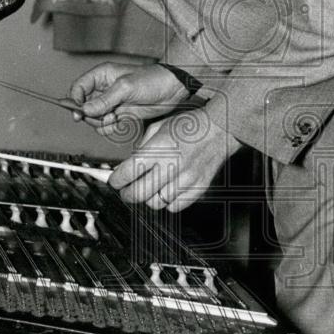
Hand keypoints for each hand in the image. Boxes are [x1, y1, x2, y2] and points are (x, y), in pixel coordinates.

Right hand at [69, 63, 188, 133]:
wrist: (173, 90)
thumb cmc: (152, 79)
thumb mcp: (126, 87)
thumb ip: (104, 100)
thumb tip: (86, 109)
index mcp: (101, 76)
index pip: (78, 88)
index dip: (75, 101)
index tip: (79, 112)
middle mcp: (104, 90)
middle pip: (84, 107)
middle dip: (92, 115)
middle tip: (106, 116)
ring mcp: (112, 103)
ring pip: (95, 119)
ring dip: (104, 123)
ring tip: (117, 118)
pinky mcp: (121, 114)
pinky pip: (108, 125)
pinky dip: (113, 127)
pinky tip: (123, 122)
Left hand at [108, 112, 240, 211]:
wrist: (219, 129)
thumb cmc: (188, 126)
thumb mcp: (158, 127)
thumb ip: (141, 147)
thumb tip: (126, 166)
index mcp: (158, 149)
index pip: (127, 173)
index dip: (116, 181)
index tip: (115, 181)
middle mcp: (171, 166)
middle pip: (138, 193)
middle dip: (126, 194)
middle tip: (125, 190)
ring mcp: (185, 180)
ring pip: (154, 203)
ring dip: (146, 198)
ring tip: (147, 189)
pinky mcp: (197, 189)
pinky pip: (173, 207)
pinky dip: (166, 202)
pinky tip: (166, 191)